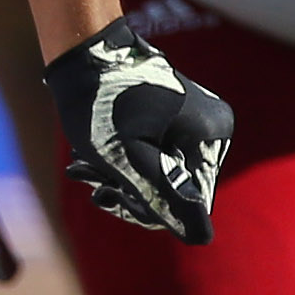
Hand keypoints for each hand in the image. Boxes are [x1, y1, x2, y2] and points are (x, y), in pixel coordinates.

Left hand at [45, 16, 232, 244]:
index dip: (151, 210)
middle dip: (130, 194)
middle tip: (93, 186)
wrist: (82, 55)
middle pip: (175, 190)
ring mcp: (193, 124)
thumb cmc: (103, 104)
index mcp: (212, 135)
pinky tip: (91, 163)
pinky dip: (122, 166)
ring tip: (83, 171)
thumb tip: (201, 239)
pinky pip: (154, 159)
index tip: (110, 196)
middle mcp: (211, 129)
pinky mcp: (173, 121)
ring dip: (119, 183)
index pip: (192, 202)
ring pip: (160, 178)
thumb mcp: (130, 159)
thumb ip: (165, 198)